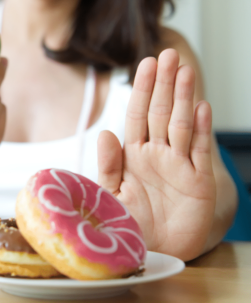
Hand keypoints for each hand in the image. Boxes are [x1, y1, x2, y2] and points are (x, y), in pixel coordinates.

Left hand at [97, 49, 215, 260]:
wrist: (151, 252)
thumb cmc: (129, 223)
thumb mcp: (110, 194)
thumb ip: (108, 165)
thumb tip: (105, 133)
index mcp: (133, 155)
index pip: (137, 115)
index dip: (142, 90)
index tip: (145, 63)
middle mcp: (157, 155)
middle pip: (161, 113)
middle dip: (164, 84)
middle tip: (167, 55)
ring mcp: (179, 165)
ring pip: (181, 125)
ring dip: (183, 98)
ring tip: (184, 71)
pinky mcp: (199, 182)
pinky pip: (199, 151)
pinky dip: (201, 129)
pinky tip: (201, 106)